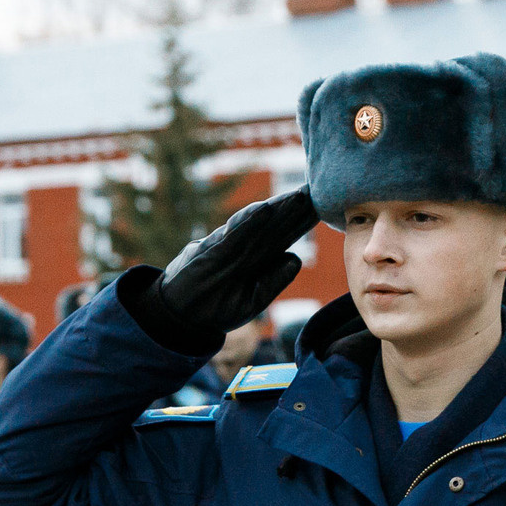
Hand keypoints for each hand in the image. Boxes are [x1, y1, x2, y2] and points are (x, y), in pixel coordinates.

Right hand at [156, 188, 318, 338]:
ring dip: (277, 209)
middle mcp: (244, 248)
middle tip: (317, 188)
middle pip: (274, 225)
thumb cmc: (217, 307)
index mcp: (256, 259)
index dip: (302, 221)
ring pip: (257, 225)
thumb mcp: (252, 300)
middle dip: (295, 208)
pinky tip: (264, 210)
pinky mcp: (211, 253)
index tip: (323, 205)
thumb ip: (273, 281)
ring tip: (298, 195)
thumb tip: (294, 258)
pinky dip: (247, 222)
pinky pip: (233, 236)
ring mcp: (227, 248)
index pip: (283, 235)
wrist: (181, 316)